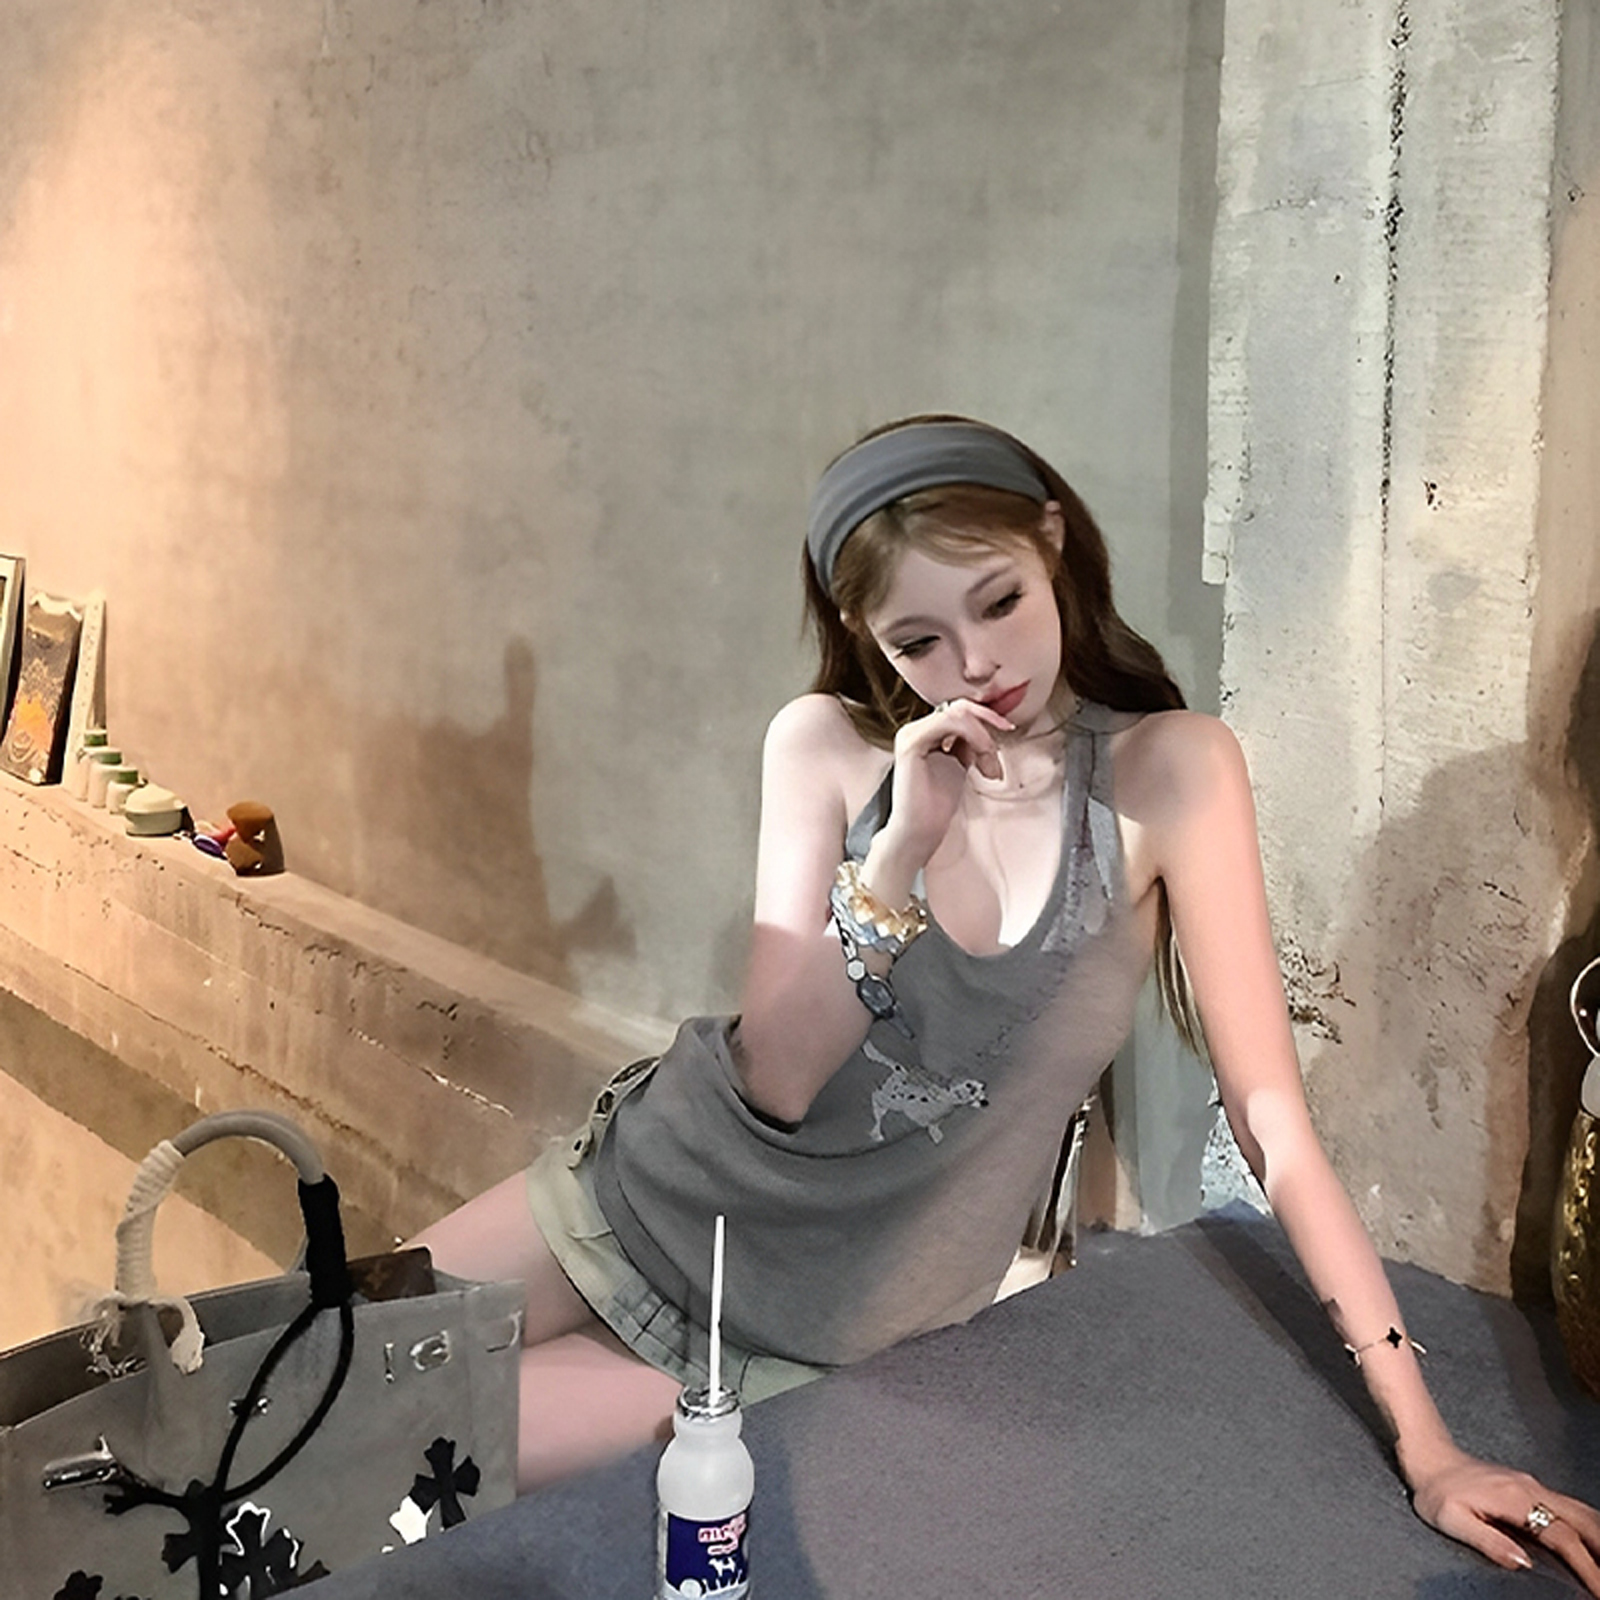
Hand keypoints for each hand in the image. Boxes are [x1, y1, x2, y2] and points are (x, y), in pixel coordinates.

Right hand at [877, 698, 1013, 869]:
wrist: (919, 831)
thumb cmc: (937, 805)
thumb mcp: (959, 765)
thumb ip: (967, 744)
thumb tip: (985, 730)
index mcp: (925, 732)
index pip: (959, 710)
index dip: (986, 717)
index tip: (1006, 730)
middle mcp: (915, 729)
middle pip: (960, 708)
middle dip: (988, 725)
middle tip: (998, 753)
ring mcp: (911, 733)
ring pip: (958, 713)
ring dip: (983, 738)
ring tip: (989, 767)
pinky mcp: (911, 743)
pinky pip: (950, 722)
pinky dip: (973, 737)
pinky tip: (979, 762)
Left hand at [1408, 1445, 1599, 1592]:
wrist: (1430, 1458)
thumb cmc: (1436, 1492)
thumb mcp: (1451, 1520)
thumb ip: (1488, 1541)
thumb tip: (1523, 1563)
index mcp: (1514, 1499)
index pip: (1562, 1537)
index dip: (1585, 1566)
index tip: (1598, 1590)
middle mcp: (1530, 1488)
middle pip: (1583, 1519)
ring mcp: (1533, 1485)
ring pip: (1581, 1510)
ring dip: (1599, 1536)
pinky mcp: (1531, 1487)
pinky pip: (1571, 1506)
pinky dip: (1589, 1526)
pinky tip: (1594, 1541)